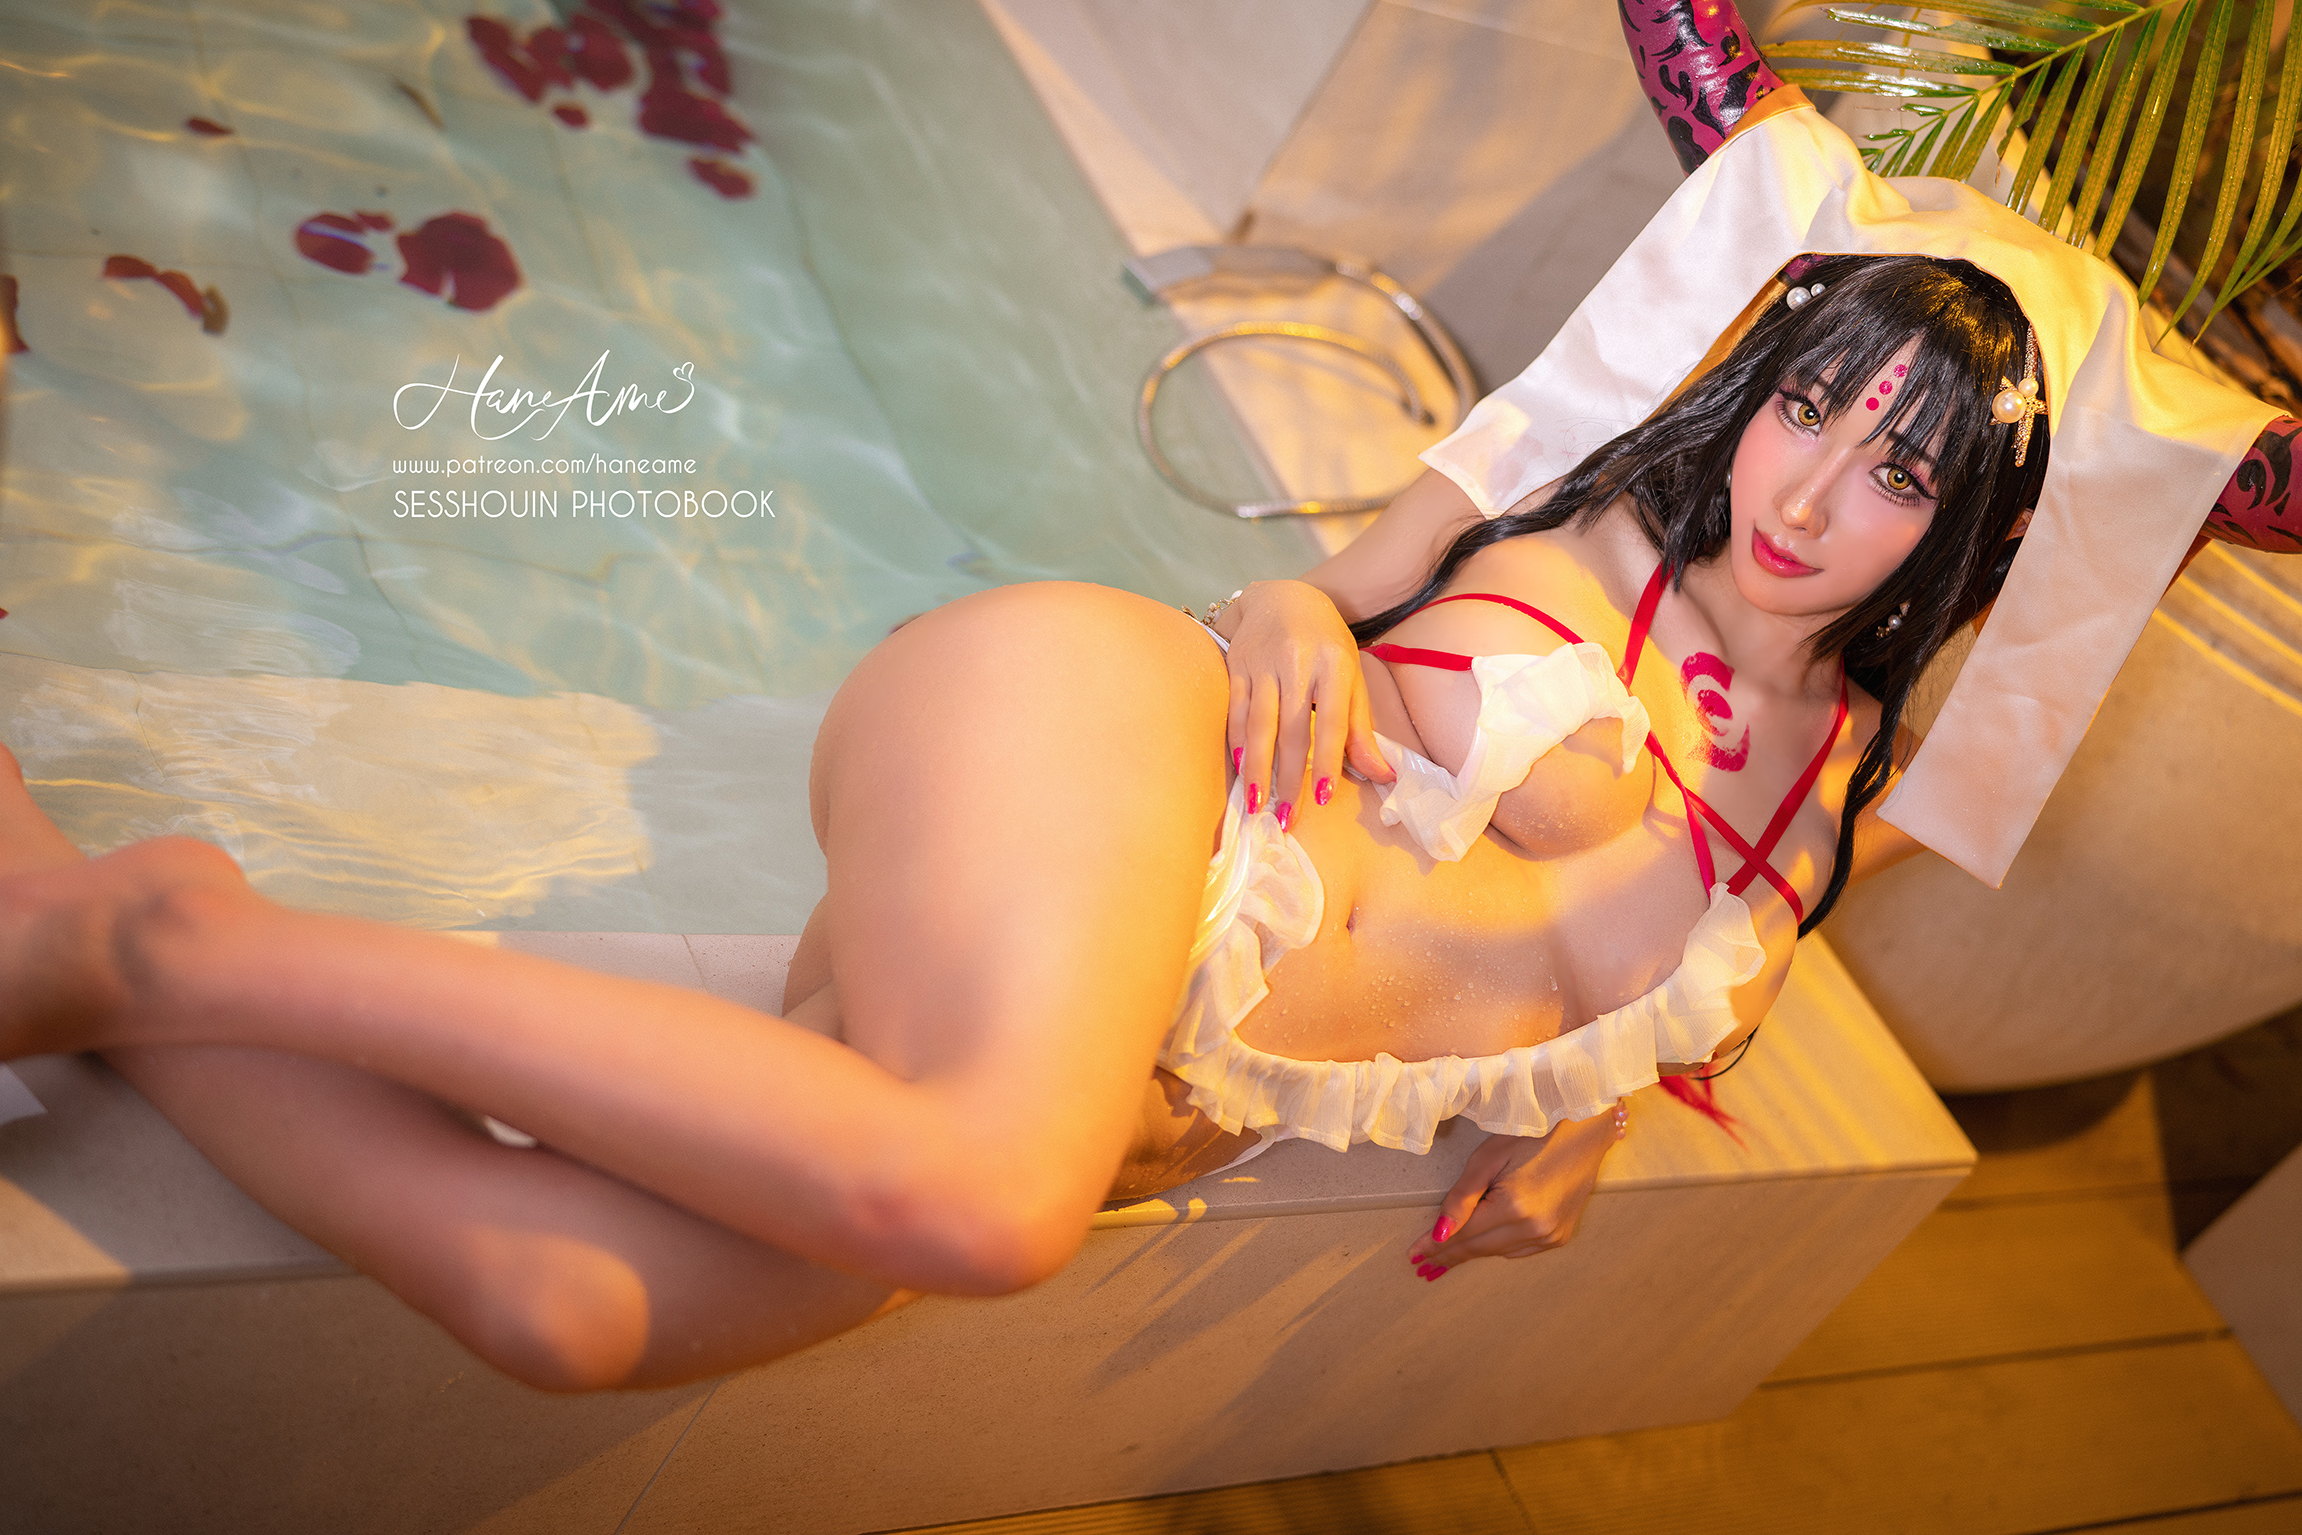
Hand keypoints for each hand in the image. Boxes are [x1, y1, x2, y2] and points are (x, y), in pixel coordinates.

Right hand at [1215, 580, 1391, 824]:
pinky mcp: (1237, 664)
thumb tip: (1382, 777)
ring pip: (1258, 723)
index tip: (1321, 797)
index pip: (1331, 721)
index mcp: (1334, 664)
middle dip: (1287, 777)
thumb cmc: (1325, 644)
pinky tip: (1239, 768)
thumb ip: (1360, 729)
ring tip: (1256, 803)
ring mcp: (1264, 662)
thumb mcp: (1351, 678)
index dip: (1326, 760)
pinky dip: (1236, 741)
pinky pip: (1235, 709)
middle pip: (1291, 729)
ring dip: (1256, 767)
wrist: (1282, 597)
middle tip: (1284, 819)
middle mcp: (1298, 661)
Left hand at [1405, 1104, 1625, 1278]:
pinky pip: (1521, 1249)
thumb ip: (1462, 1198)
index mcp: (1515, 1207)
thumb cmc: (1533, 1132)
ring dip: (1474, 1251)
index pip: (1464, 1234)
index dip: (1436, 1246)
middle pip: (1481, 1248)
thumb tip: (1439, 1233)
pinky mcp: (1561, 1236)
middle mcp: (1535, 1229)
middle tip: (1422, 1263)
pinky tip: (1485, 1241)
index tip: (1413, 1256)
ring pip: (1500, 1252)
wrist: (1585, 1129)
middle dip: (1450, 1254)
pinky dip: (1499, 1247)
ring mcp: (1552, 1236)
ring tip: (1447, 1255)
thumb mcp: (1488, 1157)